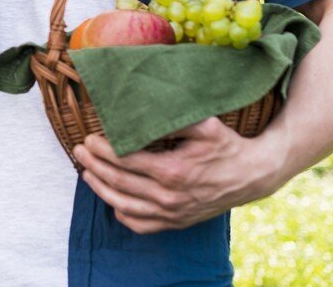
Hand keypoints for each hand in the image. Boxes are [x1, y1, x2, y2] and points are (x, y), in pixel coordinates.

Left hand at [73, 117, 281, 233]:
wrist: (252, 175)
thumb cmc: (226, 145)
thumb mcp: (204, 124)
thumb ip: (171, 118)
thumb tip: (139, 108)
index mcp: (172, 171)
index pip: (124, 160)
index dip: (102, 150)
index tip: (88, 139)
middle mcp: (169, 196)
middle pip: (118, 182)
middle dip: (93, 166)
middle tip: (79, 151)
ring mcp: (172, 213)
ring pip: (123, 206)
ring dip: (100, 189)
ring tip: (87, 173)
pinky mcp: (177, 222)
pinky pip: (141, 225)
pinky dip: (122, 214)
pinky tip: (112, 200)